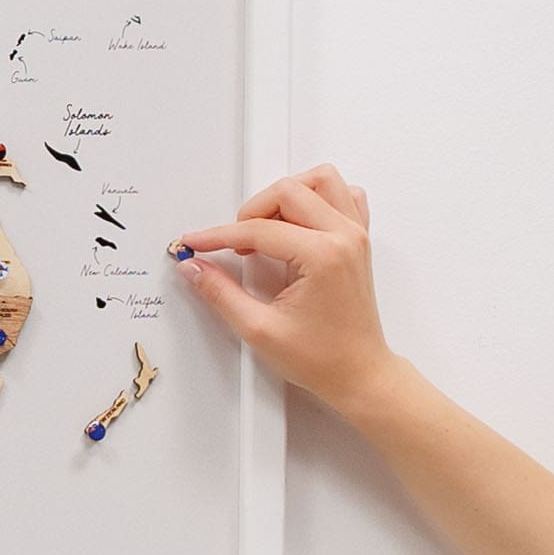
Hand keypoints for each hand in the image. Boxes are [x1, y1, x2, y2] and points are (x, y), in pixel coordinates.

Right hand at [172, 164, 398, 416]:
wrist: (359, 374)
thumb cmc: (323, 359)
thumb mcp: (259, 329)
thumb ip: (220, 293)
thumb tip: (194, 268)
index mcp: (323, 256)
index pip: (258, 230)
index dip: (219, 236)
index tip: (197, 244)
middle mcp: (344, 237)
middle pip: (289, 191)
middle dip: (251, 212)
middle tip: (233, 243)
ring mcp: (356, 236)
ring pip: (321, 181)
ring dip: (287, 195)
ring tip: (266, 226)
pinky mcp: (359, 241)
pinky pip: (346, 196)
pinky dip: (319, 199)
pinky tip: (298, 223)